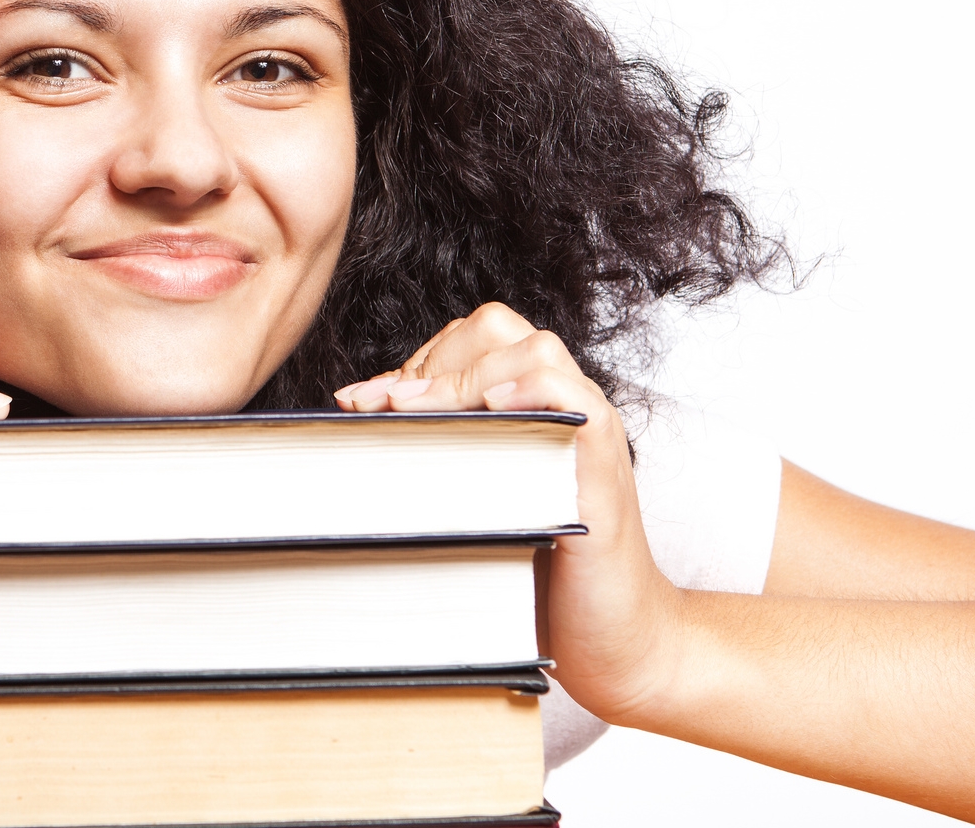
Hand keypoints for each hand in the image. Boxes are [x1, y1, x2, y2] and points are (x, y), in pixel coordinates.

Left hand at [331, 304, 685, 723]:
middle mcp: (561, 408)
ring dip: (462, 375)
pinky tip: (489, 409)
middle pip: (497, 331)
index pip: (469, 342)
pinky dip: (529, 388)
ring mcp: (588, 433)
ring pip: (534, 350)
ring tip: (410, 411)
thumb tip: (362, 409)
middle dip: (429, 362)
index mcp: (528, 408)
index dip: (412, 362)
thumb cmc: (536, 576)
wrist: (614, 642)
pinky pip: (573, 398)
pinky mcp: (603, 469)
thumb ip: (436, 453)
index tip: (360, 401)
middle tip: (383, 409)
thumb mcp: (472, 503)